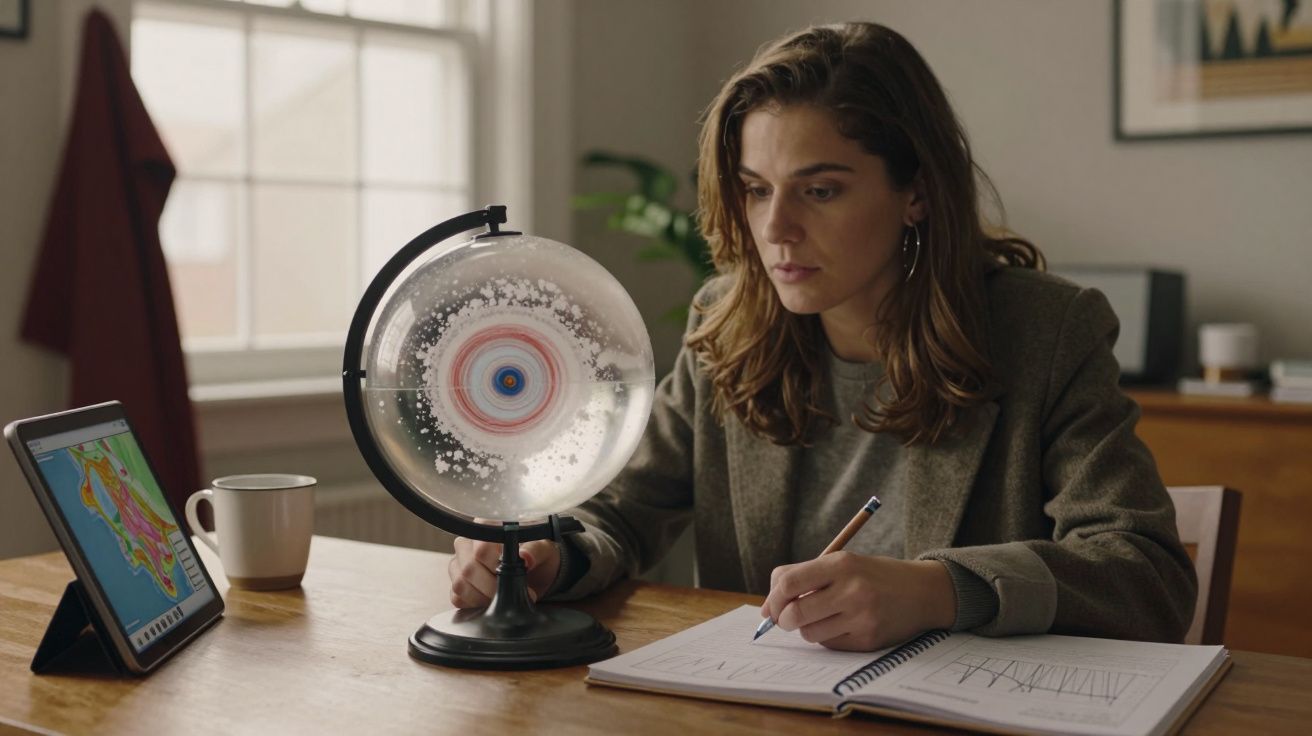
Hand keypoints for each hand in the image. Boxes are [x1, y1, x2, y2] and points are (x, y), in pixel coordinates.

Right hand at [448, 520, 561, 608]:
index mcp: (487, 527)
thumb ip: (535, 550)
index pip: (481, 547)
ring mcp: (459, 564)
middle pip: (469, 568)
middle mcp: (467, 543)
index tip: (513, 572)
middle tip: (514, 590)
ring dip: (485, 596)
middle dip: (494, 586)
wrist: (536, 575)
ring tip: (505, 596)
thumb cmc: (537, 556)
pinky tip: (492, 601)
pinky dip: (476, 604)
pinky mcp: (457, 584)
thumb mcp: (544, 550)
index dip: (496, 565)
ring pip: (461, 584)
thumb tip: (525, 557)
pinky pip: (457, 598)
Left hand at [759, 553, 955, 650]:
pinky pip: (830, 645)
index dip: (773, 599)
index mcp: (840, 564)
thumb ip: (801, 577)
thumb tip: (766, 609)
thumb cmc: (871, 575)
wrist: (921, 591)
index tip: (772, 606)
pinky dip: (827, 637)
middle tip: (787, 619)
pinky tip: (842, 625)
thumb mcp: (841, 562)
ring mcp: (862, 617)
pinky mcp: (868, 640)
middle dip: (783, 620)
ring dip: (807, 629)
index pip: (788, 583)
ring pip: (809, 634)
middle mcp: (851, 590)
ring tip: (823, 617)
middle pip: (794, 614)